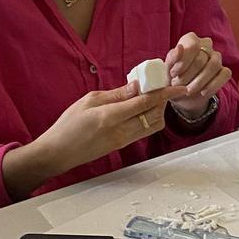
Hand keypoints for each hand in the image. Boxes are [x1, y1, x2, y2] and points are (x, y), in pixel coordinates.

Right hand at [32, 81, 188, 172]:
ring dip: (157, 111)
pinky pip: (143, 131)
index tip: (180, 87)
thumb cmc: (68, 125)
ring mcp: (123, 141)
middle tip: (162, 86)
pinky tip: (140, 109)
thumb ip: (116, 94)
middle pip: (155, 115)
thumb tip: (137, 85)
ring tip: (151, 97)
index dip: (166, 93)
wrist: (58, 153)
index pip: (146, 103)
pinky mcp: (122, 146)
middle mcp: (121, 131)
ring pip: (152, 126)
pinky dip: (148, 119)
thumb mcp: (89, 101)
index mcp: (111, 116)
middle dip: (163, 100)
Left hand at [165, 32, 231, 118]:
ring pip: (213, 66)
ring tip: (188, 91)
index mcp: (191, 40)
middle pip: (201, 59)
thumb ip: (172, 58)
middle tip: (177, 85)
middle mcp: (206, 45)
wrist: (182, 94)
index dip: (183, 61)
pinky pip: (224, 74)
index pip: (193, 45)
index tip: (173, 74)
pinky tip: (202, 92)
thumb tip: (180, 48)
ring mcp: (217, 57)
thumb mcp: (167, 70)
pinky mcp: (224, 70)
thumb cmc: (173, 77)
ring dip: (199, 82)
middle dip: (187, 76)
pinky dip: (212, 86)